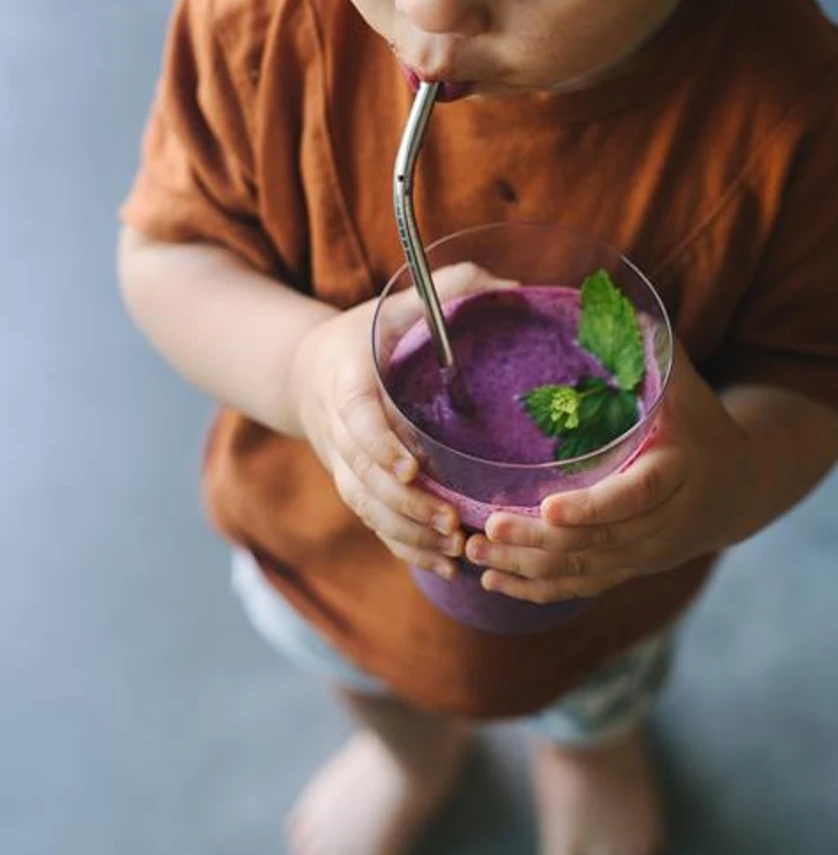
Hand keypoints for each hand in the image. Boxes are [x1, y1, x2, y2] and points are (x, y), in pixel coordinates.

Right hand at [289, 262, 507, 579]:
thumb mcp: (399, 303)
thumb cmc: (368, 334)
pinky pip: (375, 525)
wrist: (306, 372)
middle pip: (364, 478)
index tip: (411, 469)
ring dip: (409, 534)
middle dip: (406, 506)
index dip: (380, 447)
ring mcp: (343, 465)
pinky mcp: (354, 488)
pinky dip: (406, 548)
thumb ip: (451, 290)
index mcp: (346, 379)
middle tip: (452, 522)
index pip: (356, 419)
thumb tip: (515, 289)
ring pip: (369, 509)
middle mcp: (338, 429)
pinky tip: (446, 565)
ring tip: (455, 548)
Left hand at [465, 342, 756, 603]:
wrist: (740, 485)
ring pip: (585, 570)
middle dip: (540, 540)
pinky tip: (493, 584)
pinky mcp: (629, 569)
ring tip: (473, 551)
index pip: (636, 496)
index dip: (594, 508)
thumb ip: (642, 343)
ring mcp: (647, 552)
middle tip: (485, 528)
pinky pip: (582, 587)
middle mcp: (665, 520)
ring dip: (528, 567)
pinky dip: (538, 589)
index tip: (549, 507)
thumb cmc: (698, 419)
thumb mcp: (682, 378)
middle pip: (601, 543)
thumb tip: (597, 293)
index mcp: (678, 470)